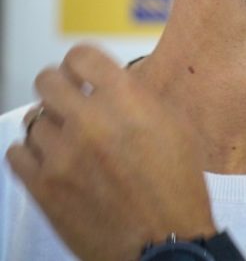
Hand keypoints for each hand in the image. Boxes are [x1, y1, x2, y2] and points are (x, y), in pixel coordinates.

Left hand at [5, 44, 215, 260]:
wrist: (162, 242)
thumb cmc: (177, 188)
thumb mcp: (176, 128)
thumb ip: (141, 100)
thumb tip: (114, 85)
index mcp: (127, 101)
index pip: (81, 56)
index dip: (81, 62)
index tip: (82, 72)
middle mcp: (90, 120)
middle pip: (47, 80)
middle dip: (58, 87)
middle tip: (68, 101)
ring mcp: (61, 154)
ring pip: (32, 120)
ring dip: (49, 126)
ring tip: (66, 141)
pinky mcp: (42, 186)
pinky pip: (16, 153)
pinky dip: (31, 153)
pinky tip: (50, 160)